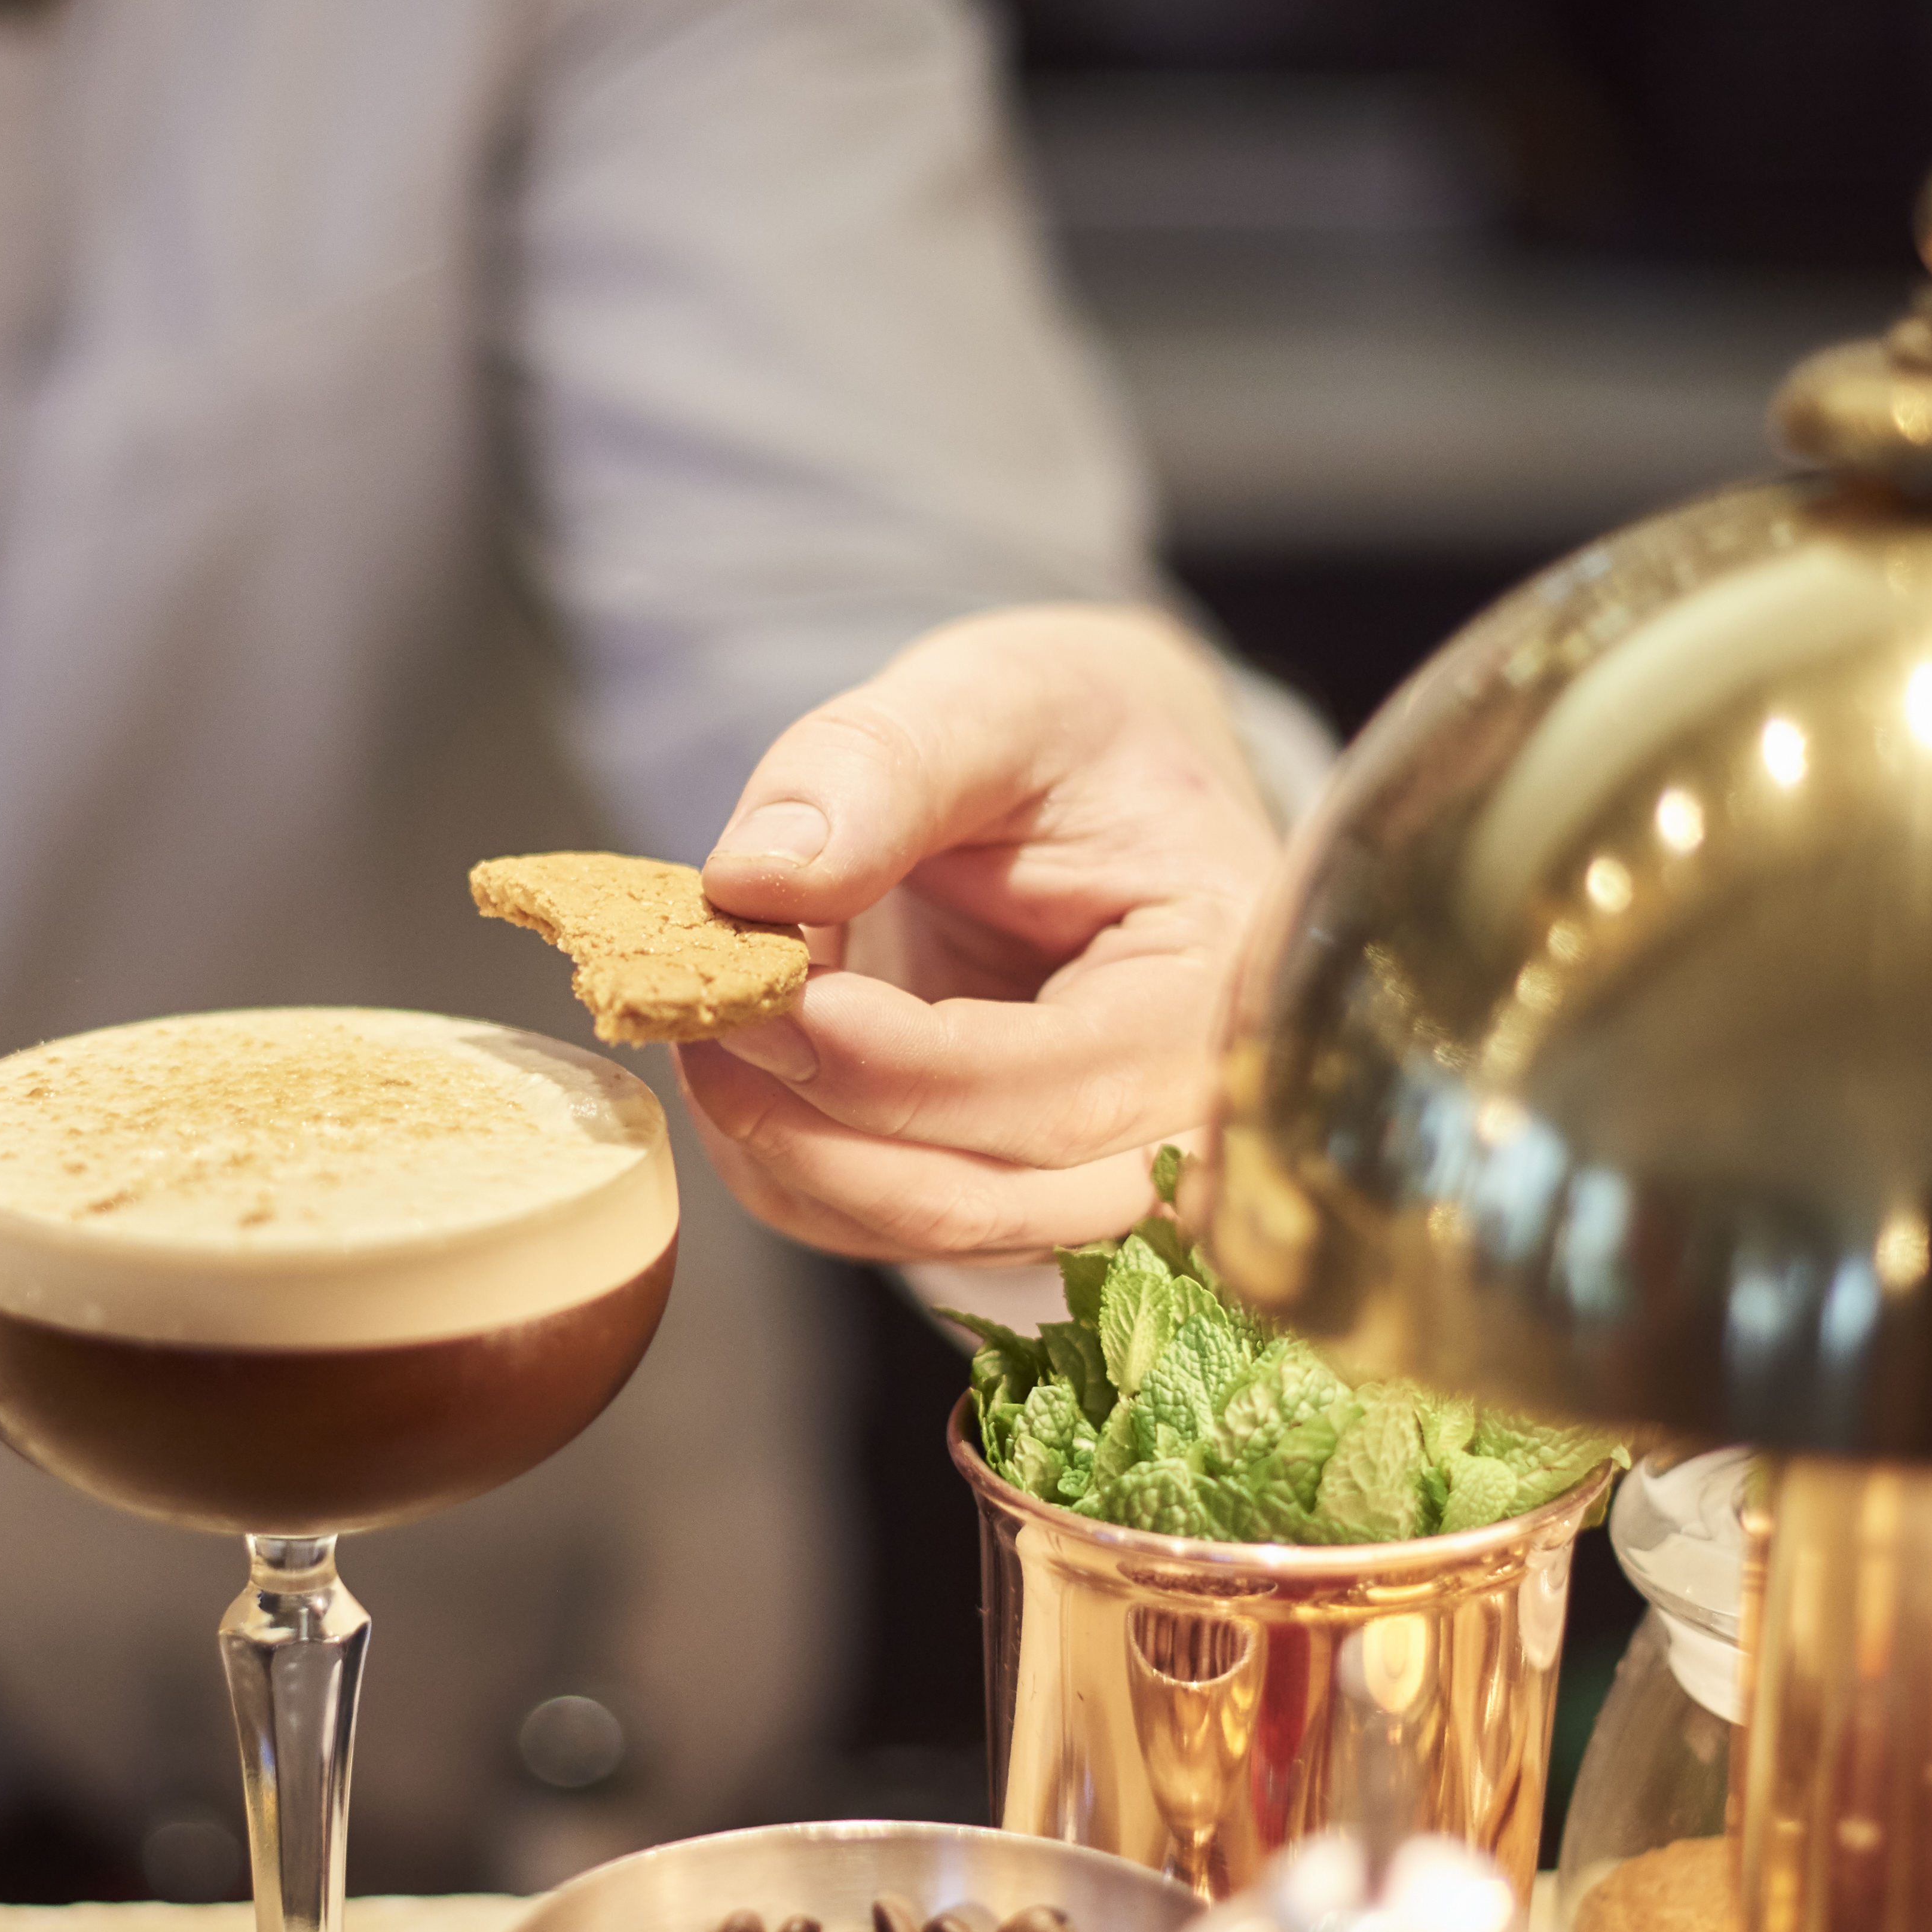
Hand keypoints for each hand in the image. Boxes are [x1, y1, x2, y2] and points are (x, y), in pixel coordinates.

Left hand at [676, 604, 1288, 1265]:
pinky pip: (877, 1226)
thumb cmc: (1071, 731)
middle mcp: (1180, 1119)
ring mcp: (1091, 1172)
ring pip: (925, 1235)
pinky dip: (784, 1161)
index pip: (1060, 1090)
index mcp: (1223, 989)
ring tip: (711, 1017)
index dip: (896, 1066)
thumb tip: (758, 878)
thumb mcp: (994, 696)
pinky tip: (740, 1057)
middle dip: (825, 1130)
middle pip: (998, 1204)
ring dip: (788, 1150)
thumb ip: (885, 766)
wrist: (1095, 776)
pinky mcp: (1002, 1186)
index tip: (767, 992)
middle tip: (708, 1014)